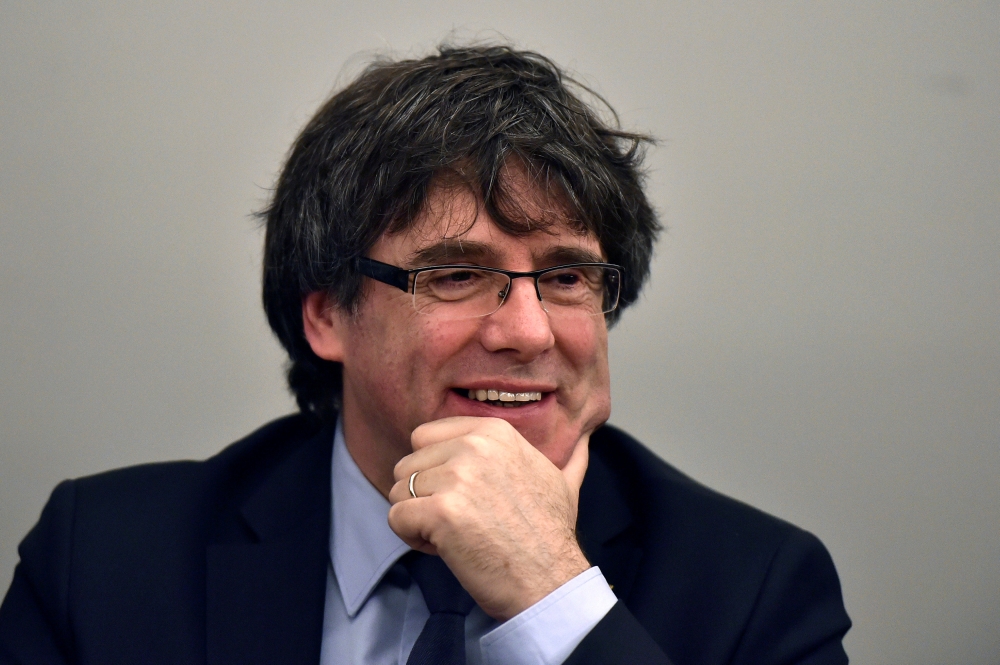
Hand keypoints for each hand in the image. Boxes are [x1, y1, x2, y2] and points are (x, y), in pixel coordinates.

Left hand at [387, 416, 590, 620]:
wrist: (550, 579)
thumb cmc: (551, 535)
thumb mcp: (564, 481)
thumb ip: (569, 455)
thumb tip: (586, 436)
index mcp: (494, 432)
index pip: (425, 436)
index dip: (434, 470)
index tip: (462, 496)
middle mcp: (474, 446)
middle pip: (408, 464)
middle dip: (423, 496)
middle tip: (458, 521)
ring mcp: (458, 477)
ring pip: (399, 491)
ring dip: (417, 519)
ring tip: (453, 535)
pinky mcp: (442, 512)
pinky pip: (396, 517)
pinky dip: (412, 538)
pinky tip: (444, 548)